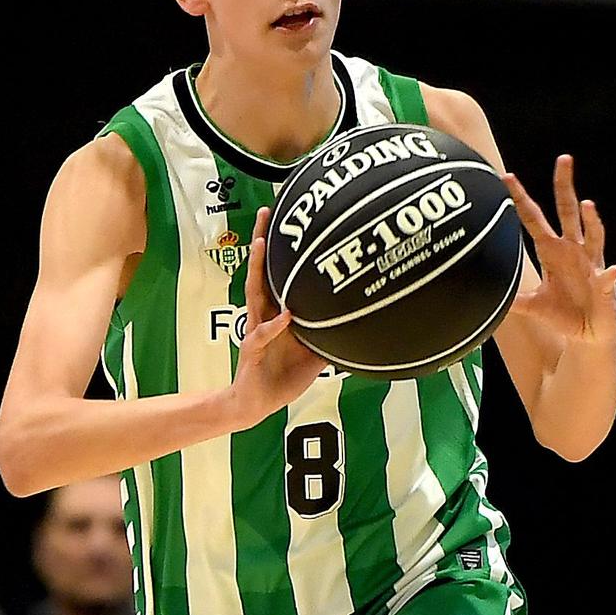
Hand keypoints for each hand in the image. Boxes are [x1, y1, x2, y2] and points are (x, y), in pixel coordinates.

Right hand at [227, 208, 326, 430]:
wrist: (257, 404)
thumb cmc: (282, 377)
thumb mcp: (315, 354)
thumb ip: (332, 335)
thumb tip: (363, 324)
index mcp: (276, 312)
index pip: (278, 273)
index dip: (283, 248)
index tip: (292, 218)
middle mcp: (263, 314)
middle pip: (261, 270)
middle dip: (262, 239)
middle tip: (267, 210)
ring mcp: (256, 329)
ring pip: (254, 293)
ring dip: (256, 267)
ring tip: (260, 242)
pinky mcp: (252, 350)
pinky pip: (262, 335)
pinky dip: (274, 326)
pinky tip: (286, 316)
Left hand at [506, 156, 615, 348]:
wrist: (589, 334)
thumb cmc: (564, 315)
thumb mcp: (534, 306)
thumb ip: (515, 299)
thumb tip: (490, 297)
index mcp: (552, 251)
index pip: (534, 219)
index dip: (521, 200)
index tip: (507, 177)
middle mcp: (573, 250)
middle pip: (568, 211)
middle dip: (565, 186)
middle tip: (563, 159)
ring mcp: (591, 264)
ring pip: (593, 235)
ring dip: (591, 221)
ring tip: (588, 205)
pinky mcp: (605, 285)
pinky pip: (607, 278)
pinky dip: (609, 276)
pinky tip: (611, 271)